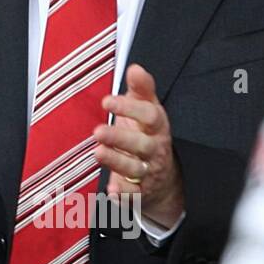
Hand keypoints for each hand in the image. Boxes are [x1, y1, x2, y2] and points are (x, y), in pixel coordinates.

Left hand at [96, 64, 182, 229]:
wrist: (165, 177)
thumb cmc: (148, 135)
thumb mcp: (148, 110)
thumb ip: (142, 89)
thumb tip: (135, 68)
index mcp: (157, 127)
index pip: (149, 115)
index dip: (130, 107)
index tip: (107, 100)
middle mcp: (154, 149)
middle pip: (141, 144)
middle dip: (120, 137)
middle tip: (98, 131)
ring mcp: (148, 171)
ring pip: (134, 168)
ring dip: (116, 161)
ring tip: (98, 153)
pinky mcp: (140, 192)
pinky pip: (132, 195)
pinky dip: (122, 194)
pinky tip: (111, 190)